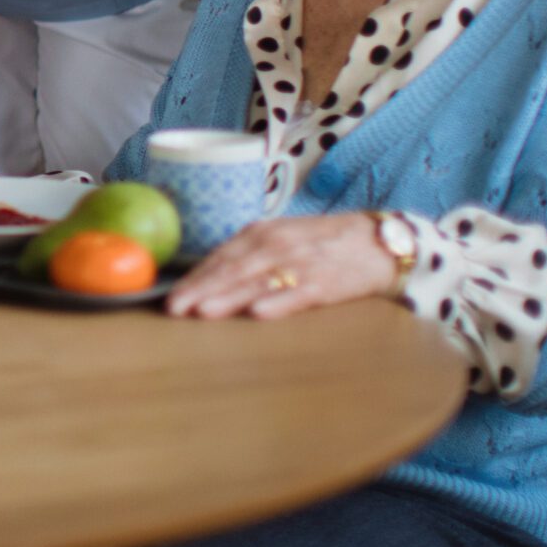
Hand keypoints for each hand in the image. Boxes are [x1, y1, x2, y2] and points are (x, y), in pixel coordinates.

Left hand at [167, 214, 393, 320]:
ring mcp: (300, 263)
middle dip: (200, 290)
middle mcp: (276, 244)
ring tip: (202, 311)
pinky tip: (257, 313)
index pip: (220, 257)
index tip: (169, 297)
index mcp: (261, 233)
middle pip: (232, 270)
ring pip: (257, 282)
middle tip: (173, 309)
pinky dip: (277, 302)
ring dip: (228, 297)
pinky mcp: (325, 283)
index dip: (194, 278)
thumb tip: (207, 279)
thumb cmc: (321, 245)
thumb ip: (247, 256)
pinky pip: (297, 294)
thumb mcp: (280, 240)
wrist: (377, 242)